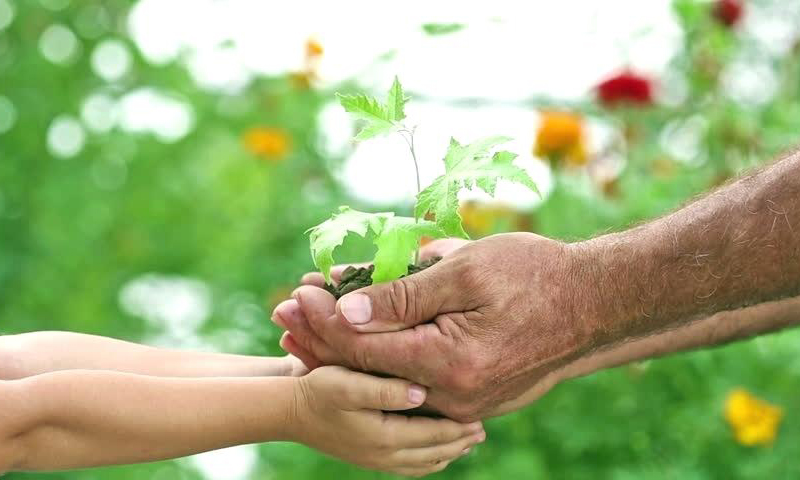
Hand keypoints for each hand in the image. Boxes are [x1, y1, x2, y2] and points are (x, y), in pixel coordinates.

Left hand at [276, 233, 602, 420]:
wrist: (595, 304)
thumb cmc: (535, 275)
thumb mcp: (466, 271)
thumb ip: (404, 295)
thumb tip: (346, 311)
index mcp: (449, 364)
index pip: (364, 348)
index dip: (324, 321)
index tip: (296, 292)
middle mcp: (453, 397)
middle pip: (368, 370)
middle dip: (322, 337)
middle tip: (285, 310)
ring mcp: (464, 404)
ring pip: (388, 377)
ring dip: (347, 349)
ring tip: (307, 324)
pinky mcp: (473, 399)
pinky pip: (415, 380)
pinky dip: (384, 357)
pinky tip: (361, 339)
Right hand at [288, 366, 484, 476]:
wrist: (289, 410)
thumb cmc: (319, 390)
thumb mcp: (349, 383)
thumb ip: (385, 389)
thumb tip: (423, 393)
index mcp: (383, 437)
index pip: (434, 437)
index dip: (459, 430)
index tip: (482, 420)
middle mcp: (383, 455)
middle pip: (433, 454)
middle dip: (459, 443)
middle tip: (482, 431)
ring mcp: (375, 459)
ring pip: (423, 463)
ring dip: (446, 452)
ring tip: (465, 440)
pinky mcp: (368, 457)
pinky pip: (408, 466)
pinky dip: (427, 459)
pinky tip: (434, 448)